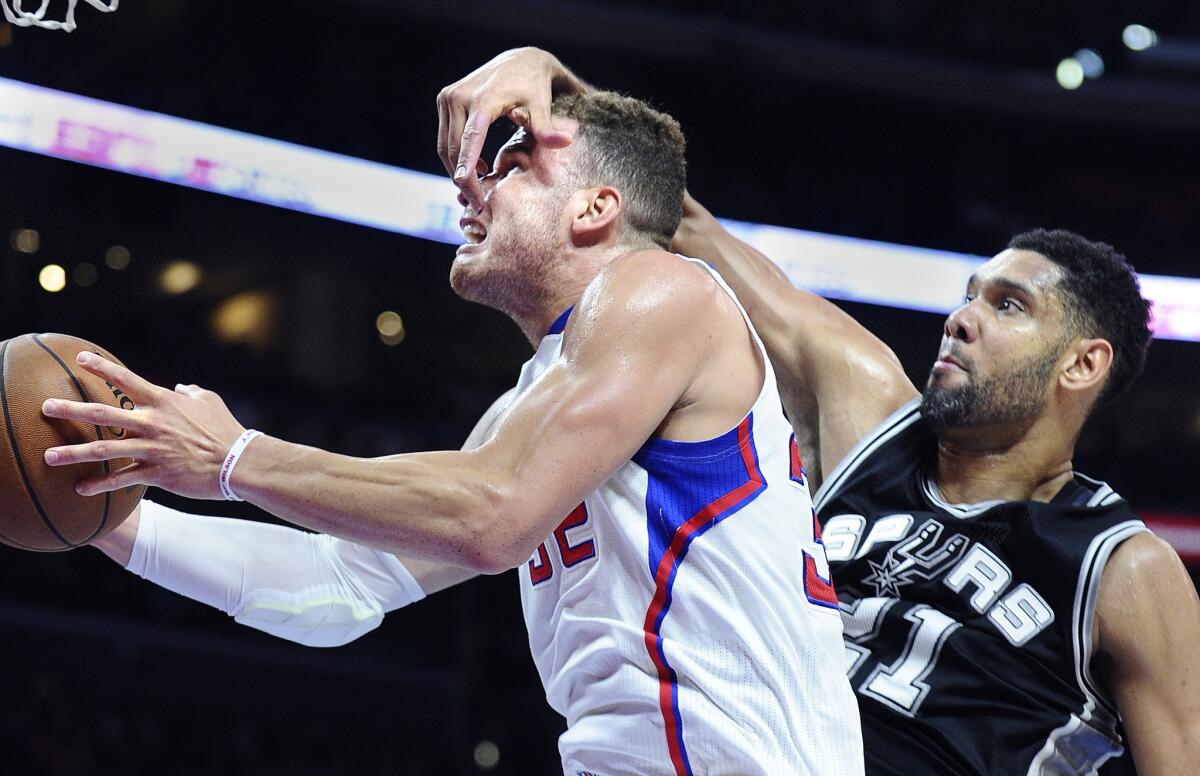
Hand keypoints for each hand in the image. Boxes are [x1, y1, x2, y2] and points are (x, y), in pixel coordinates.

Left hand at [41, 352, 244, 498]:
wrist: (237, 462)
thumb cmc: (226, 429)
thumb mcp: (210, 401)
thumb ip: (191, 392)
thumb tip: (181, 388)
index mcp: (164, 402)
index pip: (126, 380)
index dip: (101, 367)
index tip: (80, 358)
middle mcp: (152, 423)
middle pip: (104, 414)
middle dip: (72, 409)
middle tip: (46, 406)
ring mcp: (152, 448)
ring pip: (105, 449)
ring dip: (74, 452)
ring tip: (49, 455)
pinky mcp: (156, 473)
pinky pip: (121, 478)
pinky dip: (100, 484)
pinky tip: (80, 488)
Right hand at [437, 46, 585, 208]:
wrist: (521, 59)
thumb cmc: (534, 85)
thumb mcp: (542, 105)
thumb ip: (547, 127)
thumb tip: (565, 142)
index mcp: (481, 100)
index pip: (469, 141)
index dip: (466, 169)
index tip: (469, 193)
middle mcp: (458, 97)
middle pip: (452, 149)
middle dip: (463, 179)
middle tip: (478, 203)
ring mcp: (448, 97)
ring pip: (445, 146)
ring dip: (457, 170)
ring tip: (477, 190)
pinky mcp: (445, 99)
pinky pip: (445, 137)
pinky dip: (456, 156)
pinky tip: (476, 167)